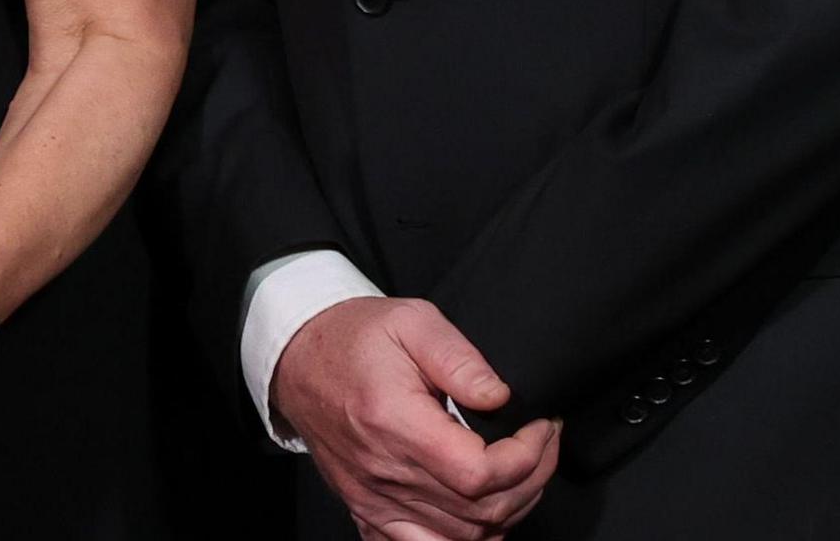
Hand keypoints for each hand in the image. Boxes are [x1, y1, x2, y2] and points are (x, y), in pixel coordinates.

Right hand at [269, 297, 561, 539]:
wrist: (297, 360)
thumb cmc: (354, 339)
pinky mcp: (368, 511)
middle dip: (531, 481)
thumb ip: (460, 358)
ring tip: (520, 472)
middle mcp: (383, 471)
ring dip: (507, 511)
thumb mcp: (412, 321)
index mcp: (395, 422)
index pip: (479, 474)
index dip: (527, 458)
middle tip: (542, 443)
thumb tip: (502, 397)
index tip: (541, 426)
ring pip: (463, 537)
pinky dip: (464, 540)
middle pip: (481, 512)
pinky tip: (481, 513)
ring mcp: (374, 498)